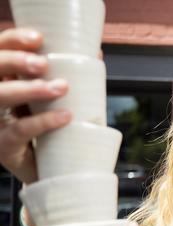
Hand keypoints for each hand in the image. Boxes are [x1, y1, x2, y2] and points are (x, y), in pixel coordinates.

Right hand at [0, 28, 70, 183]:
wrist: (50, 171)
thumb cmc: (50, 128)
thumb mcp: (52, 100)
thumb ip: (65, 77)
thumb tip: (96, 52)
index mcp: (3, 79)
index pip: (0, 50)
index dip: (14, 40)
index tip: (39, 39)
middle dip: (16, 61)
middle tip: (44, 64)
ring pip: (0, 96)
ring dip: (30, 89)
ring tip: (61, 87)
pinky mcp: (3, 145)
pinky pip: (19, 130)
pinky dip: (43, 121)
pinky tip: (65, 116)